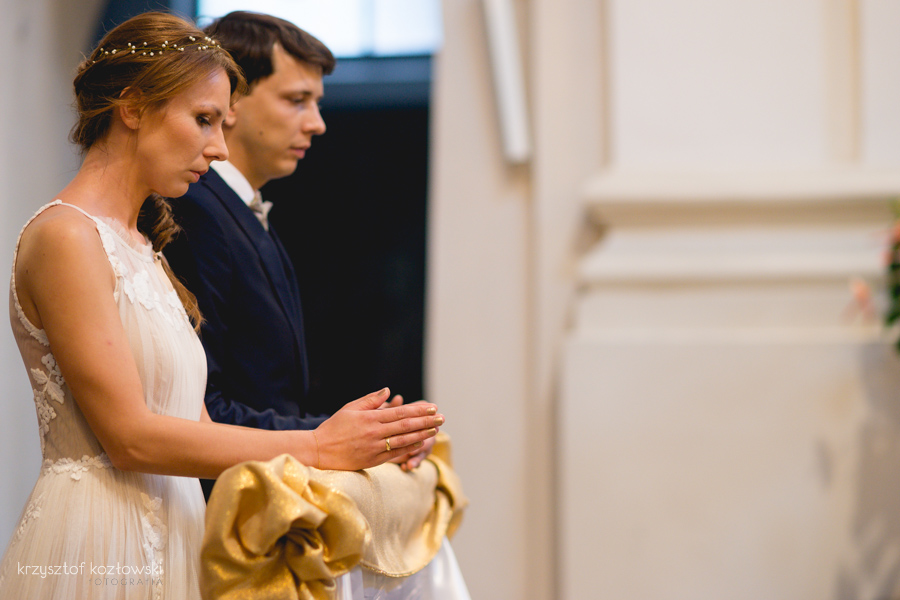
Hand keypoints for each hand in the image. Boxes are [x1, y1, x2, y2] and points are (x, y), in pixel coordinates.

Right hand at [313, 388, 443, 470]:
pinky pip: (396, 454)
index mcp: (370, 418)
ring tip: (436, 430)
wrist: (319, 450)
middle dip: (426, 421)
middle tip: (442, 418)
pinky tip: (421, 443)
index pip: (400, 412)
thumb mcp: (350, 408)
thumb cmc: (334, 427)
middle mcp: (375, 433)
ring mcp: (375, 448)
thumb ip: (371, 400)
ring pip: (404, 440)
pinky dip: (410, 448)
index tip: (432, 407)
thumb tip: (388, 391)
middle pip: (406, 426)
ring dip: (422, 434)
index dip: (418, 409)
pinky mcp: (373, 461)